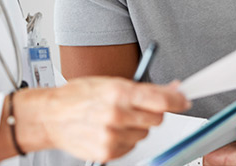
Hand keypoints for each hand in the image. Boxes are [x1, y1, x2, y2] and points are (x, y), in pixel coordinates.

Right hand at [17, 77, 189, 161]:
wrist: (51, 116)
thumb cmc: (79, 95)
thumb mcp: (110, 82)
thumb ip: (143, 88)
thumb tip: (172, 89)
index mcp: (118, 91)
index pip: (160, 99)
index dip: (177, 99)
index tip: (184, 99)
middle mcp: (116, 114)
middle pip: (157, 119)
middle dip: (151, 112)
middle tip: (136, 107)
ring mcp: (112, 135)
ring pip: (145, 134)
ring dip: (136, 127)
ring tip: (115, 118)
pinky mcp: (107, 152)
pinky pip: (131, 147)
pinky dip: (125, 140)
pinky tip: (109, 130)